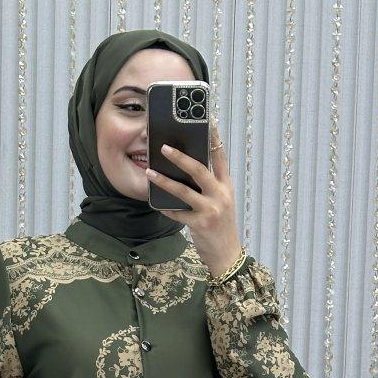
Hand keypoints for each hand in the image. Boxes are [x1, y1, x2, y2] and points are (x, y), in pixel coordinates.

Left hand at [144, 118, 242, 277]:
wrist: (227, 256)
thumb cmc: (221, 227)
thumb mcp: (221, 203)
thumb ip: (210, 187)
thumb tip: (186, 171)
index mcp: (226, 186)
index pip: (220, 157)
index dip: (214, 138)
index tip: (208, 121)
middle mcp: (220, 195)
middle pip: (199, 170)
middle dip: (180, 157)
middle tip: (164, 147)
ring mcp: (210, 210)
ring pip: (183, 190)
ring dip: (164, 180)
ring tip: (150, 172)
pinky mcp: (200, 224)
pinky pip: (177, 213)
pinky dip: (166, 208)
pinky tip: (156, 203)